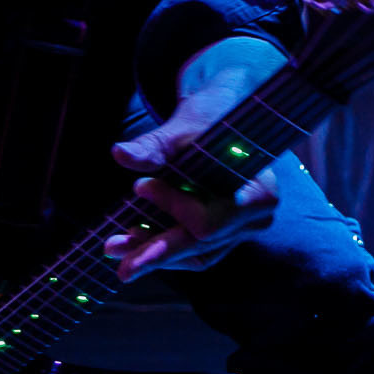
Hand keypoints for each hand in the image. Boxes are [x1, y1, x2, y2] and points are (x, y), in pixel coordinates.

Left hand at [105, 38, 283, 280]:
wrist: (222, 115)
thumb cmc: (212, 115)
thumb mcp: (186, 125)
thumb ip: (156, 145)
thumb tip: (122, 154)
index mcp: (258, 193)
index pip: (209, 221)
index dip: (172, 208)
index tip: (139, 185)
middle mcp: (253, 219)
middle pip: (201, 245)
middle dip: (156, 251)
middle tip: (118, 259)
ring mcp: (238, 230)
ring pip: (194, 254)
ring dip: (152, 252)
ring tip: (116, 248)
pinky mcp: (222, 233)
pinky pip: (192, 251)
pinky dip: (162, 247)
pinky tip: (132, 241)